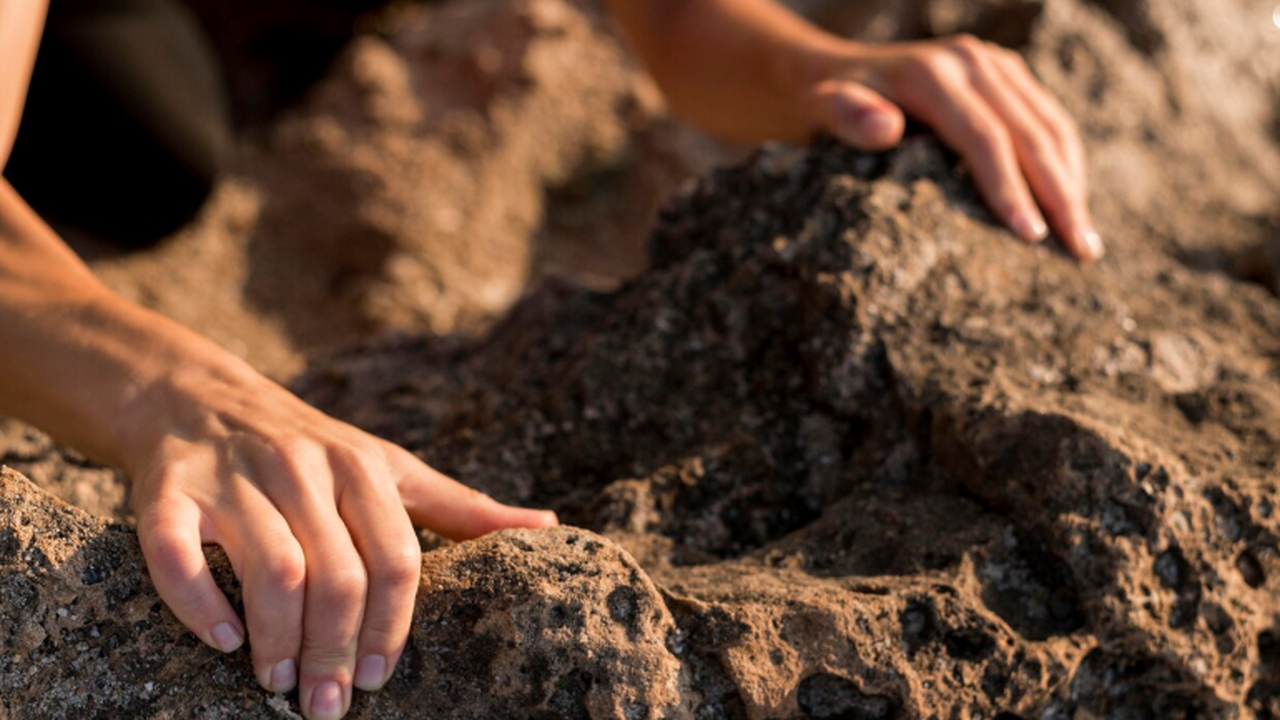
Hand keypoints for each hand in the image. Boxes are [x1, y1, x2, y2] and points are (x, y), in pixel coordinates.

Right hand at [122, 361, 556, 719]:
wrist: (199, 398)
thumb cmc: (314, 449)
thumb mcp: (392, 466)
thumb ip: (462, 506)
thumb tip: (548, 525)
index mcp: (362, 467)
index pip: (396, 557)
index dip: (394, 627)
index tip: (381, 680)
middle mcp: (302, 469)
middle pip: (337, 574)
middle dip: (337, 650)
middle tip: (327, 704)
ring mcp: (234, 479)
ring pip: (271, 569)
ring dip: (279, 640)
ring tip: (280, 683)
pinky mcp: (168, 492)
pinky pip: (177, 555)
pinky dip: (199, 604)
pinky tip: (224, 641)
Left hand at [803, 35, 1101, 261]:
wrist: (829, 74)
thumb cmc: (822, 106)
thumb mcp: (821, 109)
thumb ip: (847, 116)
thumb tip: (885, 128)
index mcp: (933, 74)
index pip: (986, 137)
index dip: (1011, 188)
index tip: (1031, 238)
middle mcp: (972, 62)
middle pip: (1031, 134)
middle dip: (1060, 195)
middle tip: (1080, 252)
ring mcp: (995, 66)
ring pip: (1051, 127)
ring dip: (1073, 185)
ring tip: (1085, 244)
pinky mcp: (1007, 78)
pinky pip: (1048, 122)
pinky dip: (1065, 166)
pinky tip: (1072, 208)